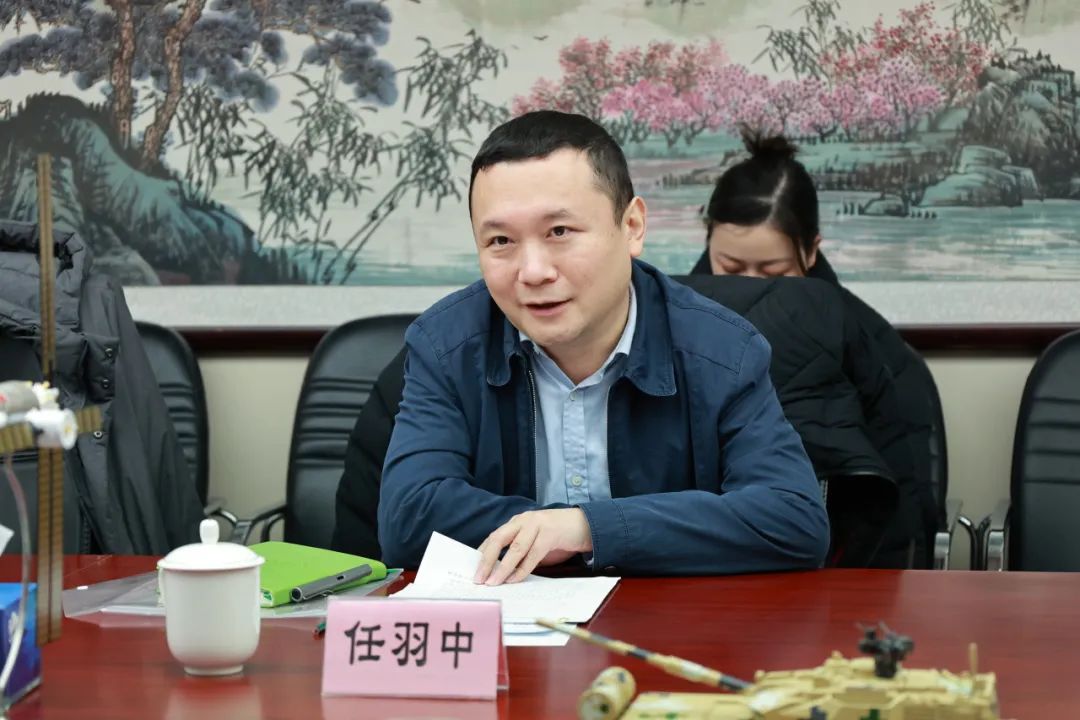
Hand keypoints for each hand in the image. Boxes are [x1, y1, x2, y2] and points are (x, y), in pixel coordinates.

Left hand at [474, 508, 592, 585]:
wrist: (585, 525)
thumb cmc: (558, 537)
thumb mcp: (534, 542)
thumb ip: (520, 552)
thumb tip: (500, 572)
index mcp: (517, 522)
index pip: (494, 537)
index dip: (482, 554)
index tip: (473, 570)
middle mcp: (524, 521)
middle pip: (498, 539)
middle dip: (486, 560)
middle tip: (478, 579)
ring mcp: (537, 525)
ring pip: (515, 548)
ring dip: (502, 567)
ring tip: (493, 582)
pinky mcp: (550, 534)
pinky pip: (532, 554)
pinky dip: (522, 569)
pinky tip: (514, 579)